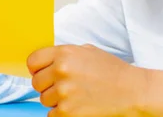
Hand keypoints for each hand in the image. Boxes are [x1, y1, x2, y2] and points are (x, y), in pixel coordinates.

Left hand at [27, 44, 147, 116]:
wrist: (130, 90)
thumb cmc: (111, 70)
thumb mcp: (87, 51)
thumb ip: (65, 54)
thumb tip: (46, 61)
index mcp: (64, 53)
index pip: (32, 61)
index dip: (36, 68)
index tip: (43, 73)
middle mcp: (61, 71)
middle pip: (36, 82)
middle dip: (47, 85)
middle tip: (63, 86)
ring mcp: (64, 93)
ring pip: (43, 100)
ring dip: (55, 100)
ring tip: (74, 95)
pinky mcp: (68, 112)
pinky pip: (52, 114)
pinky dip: (61, 113)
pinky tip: (76, 105)